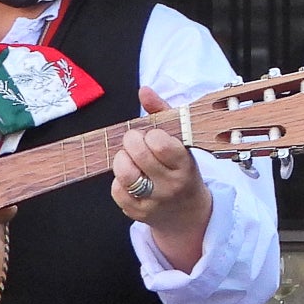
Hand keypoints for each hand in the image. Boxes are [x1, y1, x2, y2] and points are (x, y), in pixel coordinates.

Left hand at [111, 88, 213, 268]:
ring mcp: (154, 201)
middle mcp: (170, 185)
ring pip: (125, 174)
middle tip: (135, 141)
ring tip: (129, 157)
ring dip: (122, 160)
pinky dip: (119, 180)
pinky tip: (131, 177)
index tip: (152, 136)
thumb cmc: (182, 169)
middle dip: (132, 142)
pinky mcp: (138, 213)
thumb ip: (161, 113)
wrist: (187, 213)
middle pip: (139, 156)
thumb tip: (143, 90)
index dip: (151, 135)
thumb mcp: (181, 141)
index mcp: (185, 165)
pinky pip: (117, 190)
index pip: (161, 144)